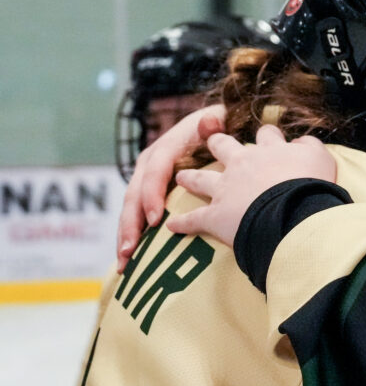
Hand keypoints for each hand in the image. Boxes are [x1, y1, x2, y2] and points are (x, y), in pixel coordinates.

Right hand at [116, 105, 225, 270]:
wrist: (215, 128)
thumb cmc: (219, 129)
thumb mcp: (218, 123)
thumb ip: (214, 126)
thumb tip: (210, 122)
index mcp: (167, 148)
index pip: (156, 171)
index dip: (152, 194)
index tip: (156, 220)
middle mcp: (151, 163)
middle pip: (135, 194)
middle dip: (131, 224)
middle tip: (130, 251)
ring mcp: (148, 179)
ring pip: (132, 208)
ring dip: (126, 235)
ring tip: (125, 262)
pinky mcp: (150, 193)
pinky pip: (138, 215)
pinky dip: (134, 237)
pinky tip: (131, 261)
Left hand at [166, 124, 335, 246]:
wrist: (292, 212)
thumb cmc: (310, 186)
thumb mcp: (321, 158)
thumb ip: (310, 147)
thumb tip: (303, 143)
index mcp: (270, 151)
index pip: (267, 136)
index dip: (268, 136)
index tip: (269, 137)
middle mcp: (242, 164)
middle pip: (223, 146)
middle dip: (217, 143)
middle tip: (213, 142)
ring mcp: (225, 189)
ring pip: (201, 178)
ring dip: (190, 177)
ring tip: (181, 177)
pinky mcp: (215, 216)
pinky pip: (194, 219)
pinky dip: (182, 223)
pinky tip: (172, 226)